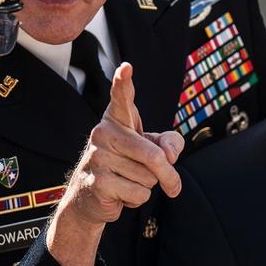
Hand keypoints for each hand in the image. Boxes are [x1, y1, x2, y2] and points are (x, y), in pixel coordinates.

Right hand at [64, 62, 183, 224]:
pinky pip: (138, 193)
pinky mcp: (98, 182)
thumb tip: (168, 156)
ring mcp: (98, 157)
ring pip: (148, 177)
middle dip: (168, 174)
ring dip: (147, 185)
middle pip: (154, 155)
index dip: (123, 82)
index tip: (126, 67)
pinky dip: (137, 199)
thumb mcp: (152, 148)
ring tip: (127, 180)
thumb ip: (170, 144)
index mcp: (117, 119)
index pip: (121, 97)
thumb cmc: (126, 165)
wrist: (91, 197)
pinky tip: (120, 193)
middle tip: (173, 185)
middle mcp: (103, 133)